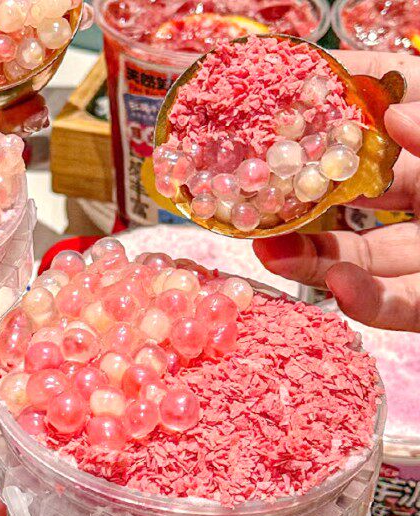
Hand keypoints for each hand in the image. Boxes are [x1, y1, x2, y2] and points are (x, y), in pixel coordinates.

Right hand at [254, 51, 419, 331]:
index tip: (290, 82)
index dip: (344, 91)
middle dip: (296, 191)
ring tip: (265, 249)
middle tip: (247, 186)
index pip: (389, 107)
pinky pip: (395, 307)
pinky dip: (365, 303)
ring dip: (306, 257)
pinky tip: (340, 290)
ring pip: (358, 257)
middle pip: (354, 191)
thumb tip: (395, 114)